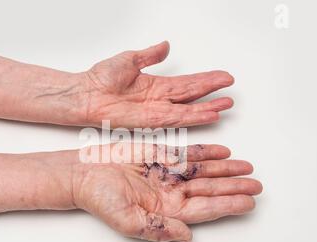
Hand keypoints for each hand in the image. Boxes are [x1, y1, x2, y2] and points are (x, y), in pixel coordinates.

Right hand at [71, 143, 261, 241]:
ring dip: (226, 170)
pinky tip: (224, 153)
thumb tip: (188, 236)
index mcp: (167, 210)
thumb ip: (160, 229)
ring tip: (247, 167)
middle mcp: (172, 192)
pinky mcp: (161, 156)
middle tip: (257, 184)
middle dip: (235, 187)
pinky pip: (189, 154)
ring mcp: (169, 173)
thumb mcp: (128, 221)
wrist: (85, 174)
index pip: (206, 209)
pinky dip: (207, 152)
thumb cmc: (102, 199)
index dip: (228, 205)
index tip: (249, 202)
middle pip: (211, 190)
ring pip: (204, 171)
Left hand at [78, 42, 233, 127]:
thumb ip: (150, 55)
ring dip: (208, 107)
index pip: (187, 83)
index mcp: (156, 85)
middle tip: (230, 91)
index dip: (205, 80)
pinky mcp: (150, 120)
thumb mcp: (130, 60)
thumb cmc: (102, 78)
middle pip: (192, 96)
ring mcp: (156, 111)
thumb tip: (165, 45)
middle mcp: (159, 100)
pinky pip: (177, 119)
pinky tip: (209, 114)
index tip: (222, 77)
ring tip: (226, 104)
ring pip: (188, 110)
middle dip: (212, 93)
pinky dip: (194, 117)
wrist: (86, 92)